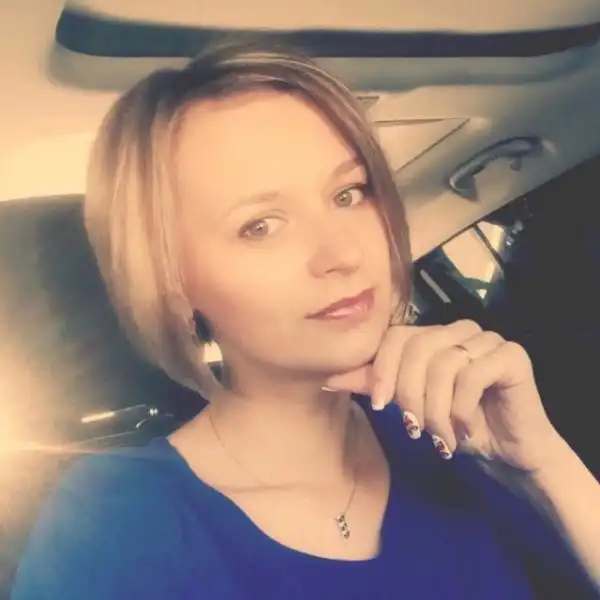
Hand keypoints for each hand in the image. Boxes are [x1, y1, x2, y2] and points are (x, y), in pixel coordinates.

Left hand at [325, 320, 564, 471]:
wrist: (508, 452)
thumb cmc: (456, 425)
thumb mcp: (409, 404)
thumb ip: (374, 385)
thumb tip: (327, 378)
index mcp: (434, 335)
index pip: (396, 336)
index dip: (383, 369)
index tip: (380, 406)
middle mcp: (459, 330)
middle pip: (417, 347)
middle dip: (409, 394)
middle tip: (415, 429)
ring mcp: (487, 339)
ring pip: (442, 363)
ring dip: (436, 410)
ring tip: (441, 437)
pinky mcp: (512, 355)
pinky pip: (472, 374)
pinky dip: (461, 409)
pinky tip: (465, 430)